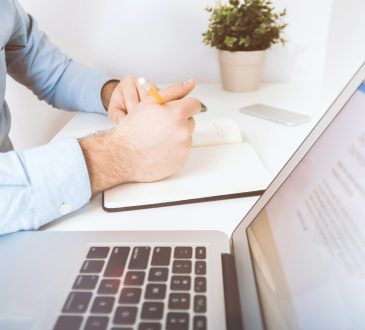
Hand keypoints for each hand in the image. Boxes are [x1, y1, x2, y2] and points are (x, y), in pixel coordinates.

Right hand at [80, 79, 199, 193]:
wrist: (123, 156)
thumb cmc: (133, 129)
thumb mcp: (150, 102)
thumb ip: (174, 90)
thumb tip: (190, 83)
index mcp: (177, 113)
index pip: (195, 104)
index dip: (184, 106)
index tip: (177, 110)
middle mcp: (183, 130)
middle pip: (190, 122)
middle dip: (179, 122)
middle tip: (160, 126)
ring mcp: (183, 147)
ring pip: (186, 137)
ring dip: (176, 136)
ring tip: (157, 139)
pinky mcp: (181, 161)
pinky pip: (182, 152)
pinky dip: (174, 150)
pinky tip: (159, 149)